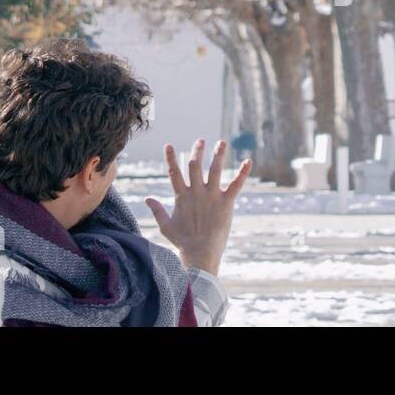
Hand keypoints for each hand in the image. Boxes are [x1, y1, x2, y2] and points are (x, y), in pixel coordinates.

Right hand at [145, 139, 249, 275]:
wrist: (200, 253)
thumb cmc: (182, 242)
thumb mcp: (165, 226)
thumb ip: (157, 210)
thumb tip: (147, 199)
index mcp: (182, 196)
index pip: (174, 172)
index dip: (171, 158)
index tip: (169, 145)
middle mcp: (197, 192)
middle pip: (195, 165)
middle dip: (197, 151)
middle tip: (201, 140)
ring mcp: (212, 196)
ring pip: (215, 169)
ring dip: (218, 154)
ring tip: (222, 142)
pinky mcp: (226, 202)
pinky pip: (236, 184)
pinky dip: (243, 172)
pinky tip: (248, 161)